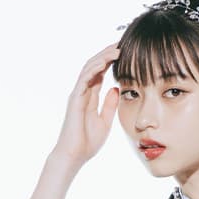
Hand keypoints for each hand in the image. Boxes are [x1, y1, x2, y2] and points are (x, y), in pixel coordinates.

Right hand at [52, 43, 120, 168]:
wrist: (74, 156)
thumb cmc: (87, 143)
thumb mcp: (105, 122)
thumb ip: (109, 105)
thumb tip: (116, 88)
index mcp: (90, 97)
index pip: (100, 73)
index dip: (110, 61)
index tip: (124, 53)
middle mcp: (82, 92)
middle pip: (95, 66)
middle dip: (107, 53)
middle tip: (121, 43)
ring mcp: (77, 94)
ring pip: (89, 68)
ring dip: (102, 57)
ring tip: (116, 49)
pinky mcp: (74, 99)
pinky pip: (84, 79)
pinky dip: (94, 69)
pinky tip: (105, 62)